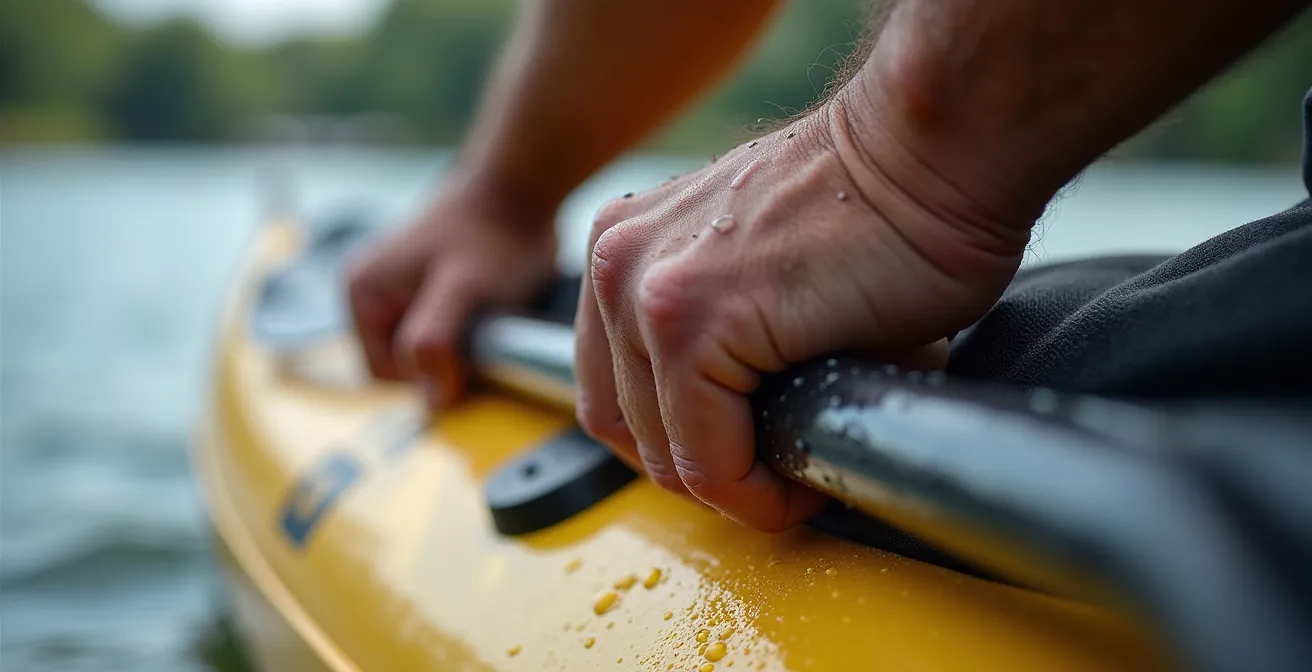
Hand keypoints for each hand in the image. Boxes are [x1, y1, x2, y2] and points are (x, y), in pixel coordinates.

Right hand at [347, 179, 556, 407]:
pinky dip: (470, 331)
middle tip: (485, 328)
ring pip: (427, 350)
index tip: (472, 349)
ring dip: (462, 346)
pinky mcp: (427, 288)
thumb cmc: (494, 234)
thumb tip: (429, 401)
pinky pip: (443, 331)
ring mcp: (398, 289)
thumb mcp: (462, 291)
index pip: (386, 373)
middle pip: (405, 363)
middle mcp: (371, 291)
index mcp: (362, 293)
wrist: (524, 186)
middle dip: (446, 357)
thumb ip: (435, 342)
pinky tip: (491, 305)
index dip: (430, 373)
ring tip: (490, 311)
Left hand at [574, 100, 1033, 531]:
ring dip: (736, 486)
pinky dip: (756, 492)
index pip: (616, 394)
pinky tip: (805, 477)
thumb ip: (725, 348)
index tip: (755, 460)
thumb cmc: (881, 214)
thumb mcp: (762, 279)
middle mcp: (616, 263)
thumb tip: (744, 436)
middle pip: (626, 430)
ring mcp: (647, 290)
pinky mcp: (695, 319)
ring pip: (664, 454)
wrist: (934, 152)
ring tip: (801, 471)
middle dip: (706, 472)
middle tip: (780, 475)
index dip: (684, 450)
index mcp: (625, 250)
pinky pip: (709, 459)